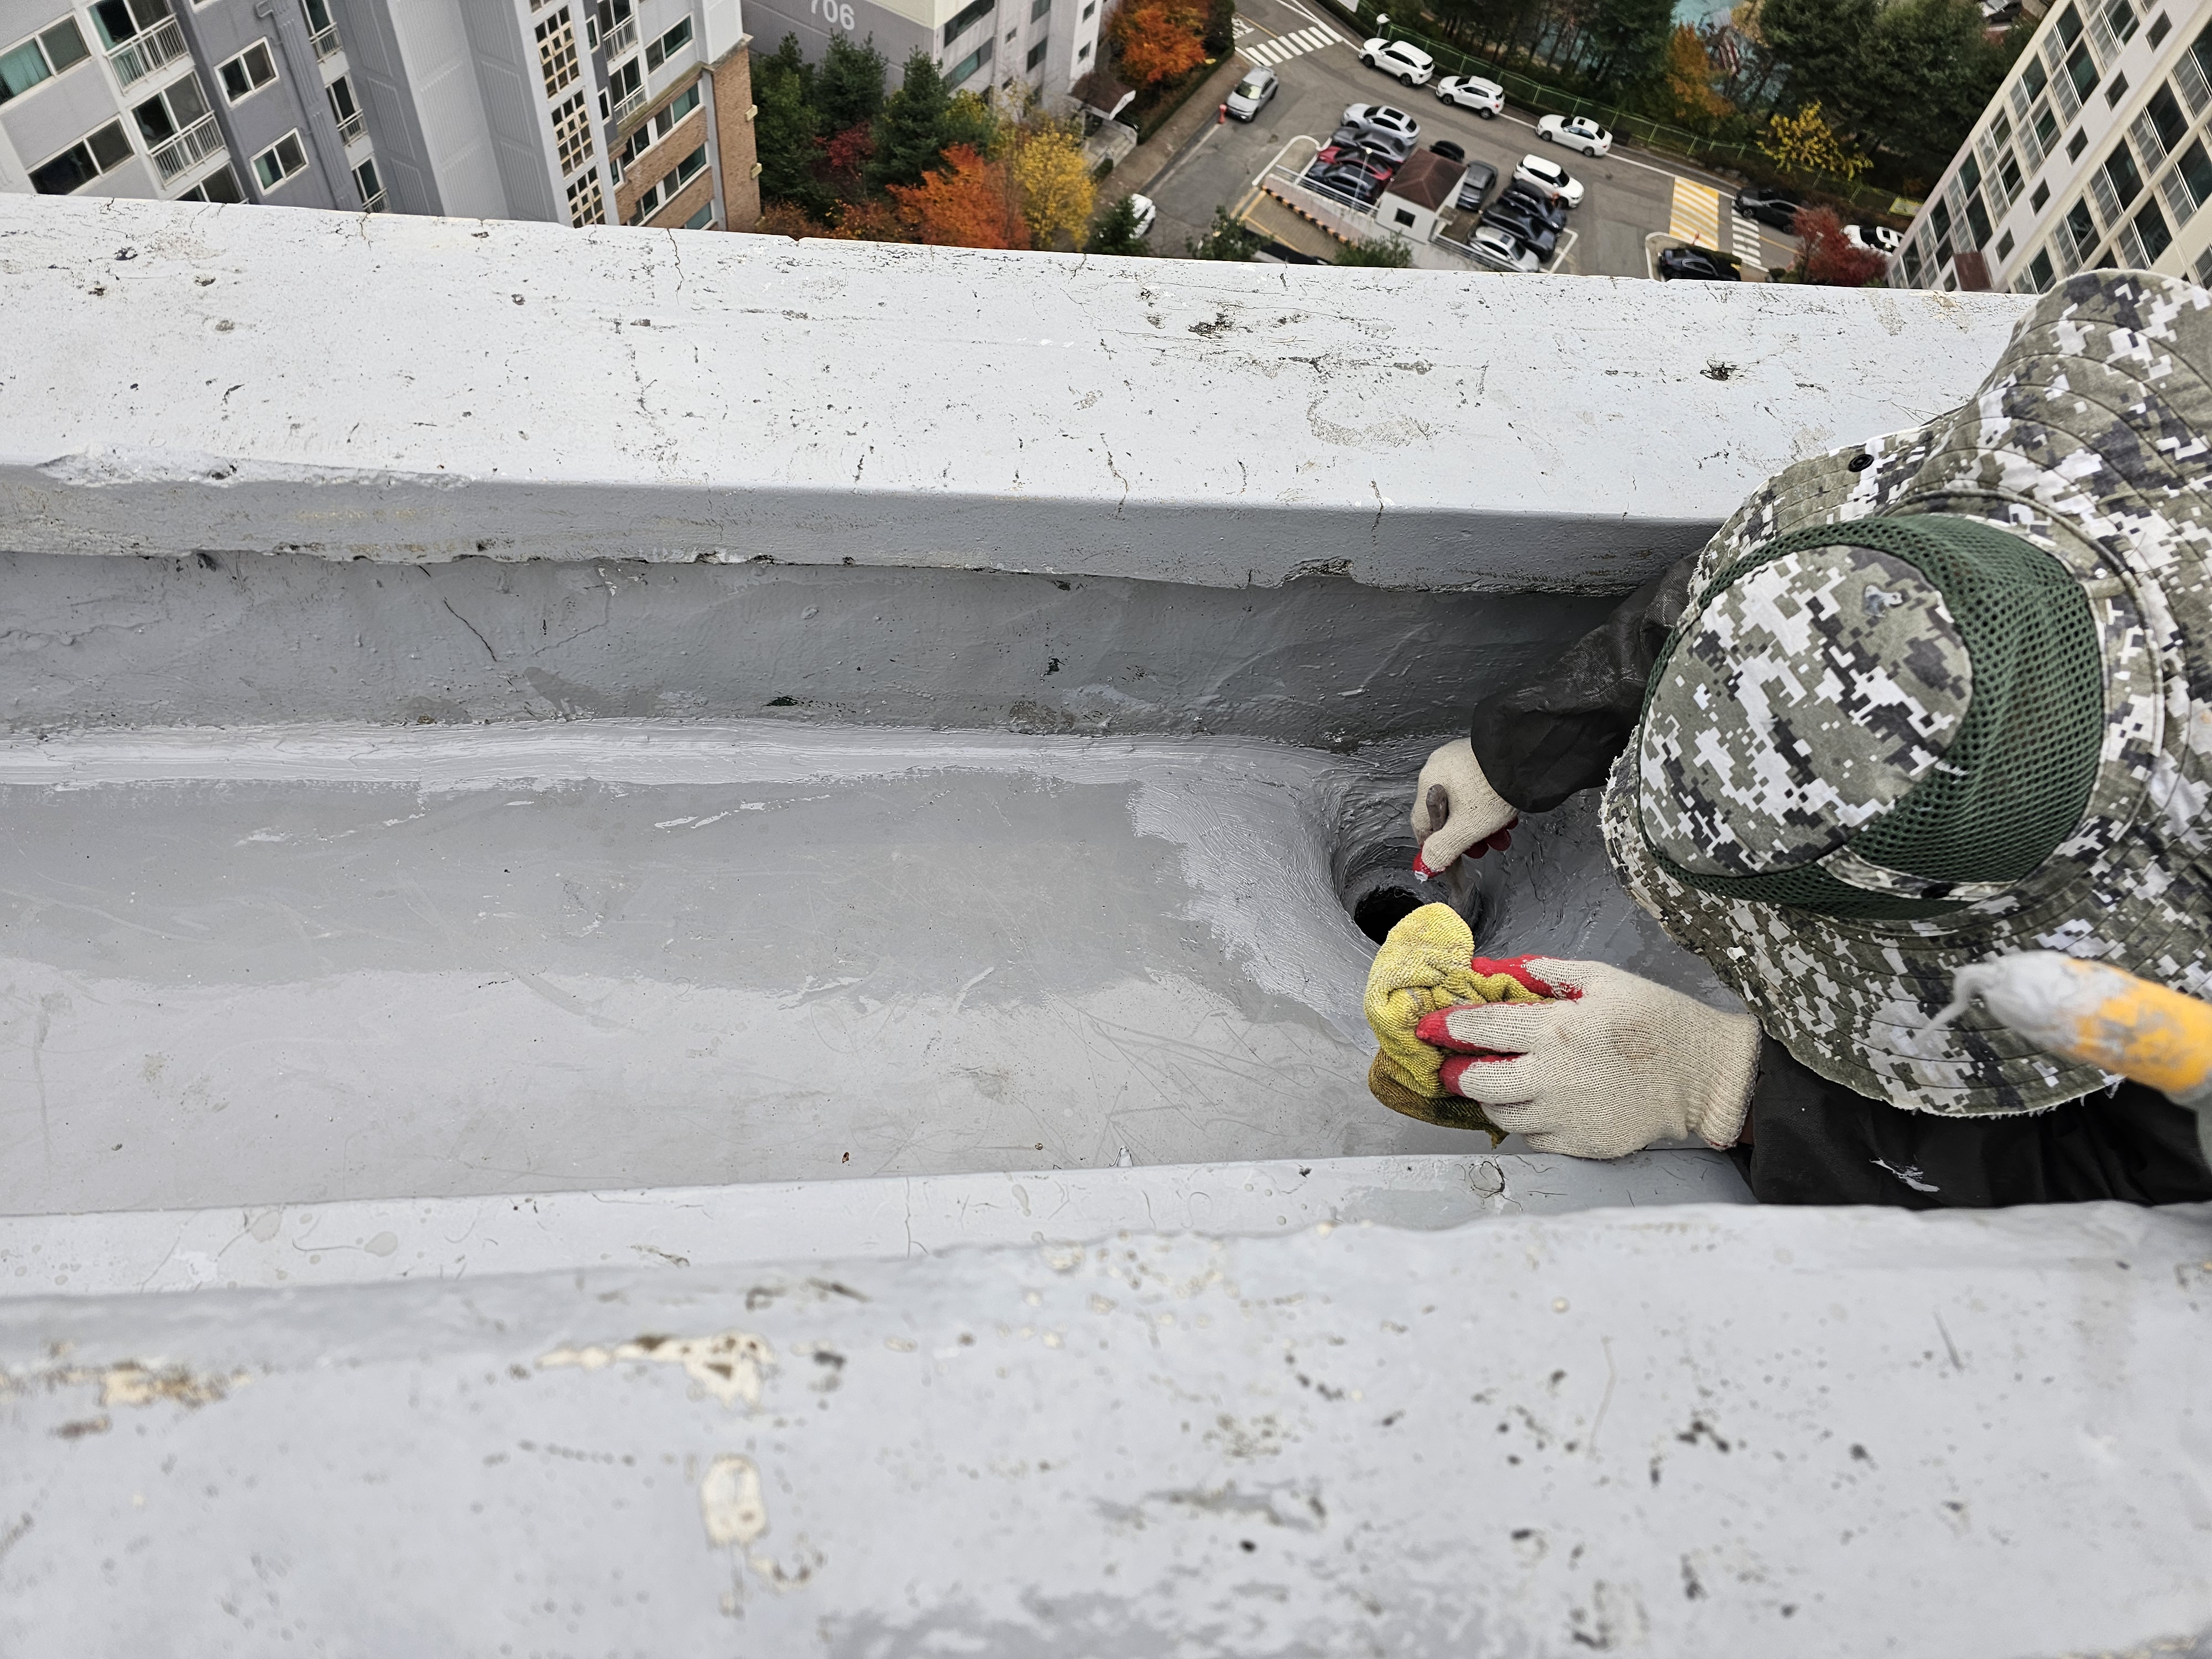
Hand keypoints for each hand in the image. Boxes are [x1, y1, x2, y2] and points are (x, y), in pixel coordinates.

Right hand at [1410, 738, 1517, 877]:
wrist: (1525, 759)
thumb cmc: (1496, 786)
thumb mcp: (1467, 828)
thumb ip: (1443, 850)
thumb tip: (1426, 864)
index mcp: (1429, 782)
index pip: (1422, 824)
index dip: (1435, 846)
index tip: (1448, 857)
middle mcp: (1440, 767)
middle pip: (1447, 814)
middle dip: (1467, 836)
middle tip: (1483, 846)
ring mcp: (1460, 759)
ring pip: (1464, 802)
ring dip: (1481, 823)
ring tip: (1499, 833)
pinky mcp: (1479, 756)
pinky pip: (1476, 787)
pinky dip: (1488, 804)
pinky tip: (1504, 814)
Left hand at [1415, 958, 1758, 1159]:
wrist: (1707, 1077)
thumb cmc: (1659, 1022)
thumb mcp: (1605, 979)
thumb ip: (1547, 973)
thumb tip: (1502, 968)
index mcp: (1555, 1030)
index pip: (1480, 1030)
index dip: (1448, 1028)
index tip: (1432, 1028)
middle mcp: (1551, 1077)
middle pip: (1476, 1082)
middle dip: (1458, 1071)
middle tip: (1457, 1063)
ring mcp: (1564, 1116)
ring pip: (1499, 1114)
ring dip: (1491, 1097)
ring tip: (1502, 1081)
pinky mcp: (1579, 1145)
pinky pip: (1531, 1137)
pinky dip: (1526, 1120)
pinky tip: (1540, 1103)